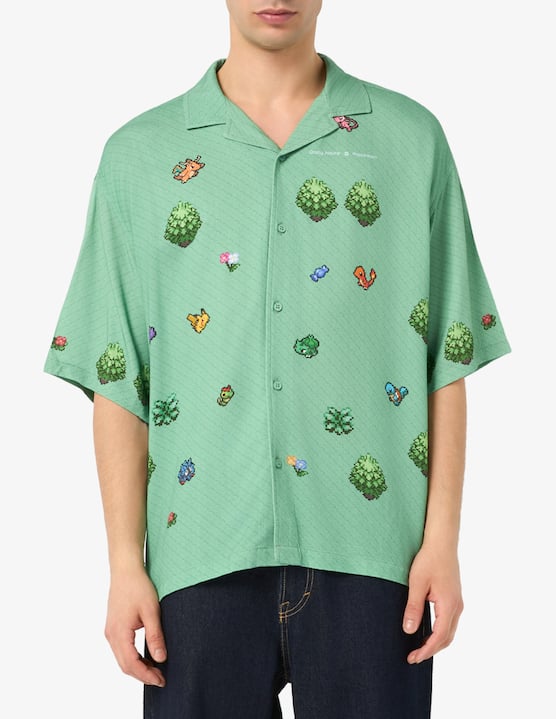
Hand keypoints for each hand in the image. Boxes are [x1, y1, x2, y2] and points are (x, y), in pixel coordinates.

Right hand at [104, 567, 166, 685]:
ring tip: (155, 670)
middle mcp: (111, 635)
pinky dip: (132, 657)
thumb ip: (155, 636)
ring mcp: (110, 631)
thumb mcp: (151, 611)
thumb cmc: (138, 587)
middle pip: (125, 665)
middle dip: (142, 675)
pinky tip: (145, 657)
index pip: (131, 664)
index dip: (146, 675)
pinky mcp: (113, 627)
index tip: (161, 680)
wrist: (125, 570)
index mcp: (119, 633)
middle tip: (161, 678)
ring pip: (122, 659)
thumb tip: (160, 658)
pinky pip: (121, 649)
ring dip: (137, 667)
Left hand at [402, 545, 463, 663]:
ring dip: (436, 642)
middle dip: (431, 650)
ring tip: (419, 648)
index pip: (439, 637)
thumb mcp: (417, 583)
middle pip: (446, 638)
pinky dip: (439, 632)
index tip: (413, 658)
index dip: (426, 650)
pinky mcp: (454, 598)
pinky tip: (427, 632)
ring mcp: (457, 603)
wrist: (442, 543)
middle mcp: (456, 607)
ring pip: (449, 631)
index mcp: (449, 605)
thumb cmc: (429, 560)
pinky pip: (449, 622)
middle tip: (413, 657)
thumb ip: (413, 607)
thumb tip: (409, 630)